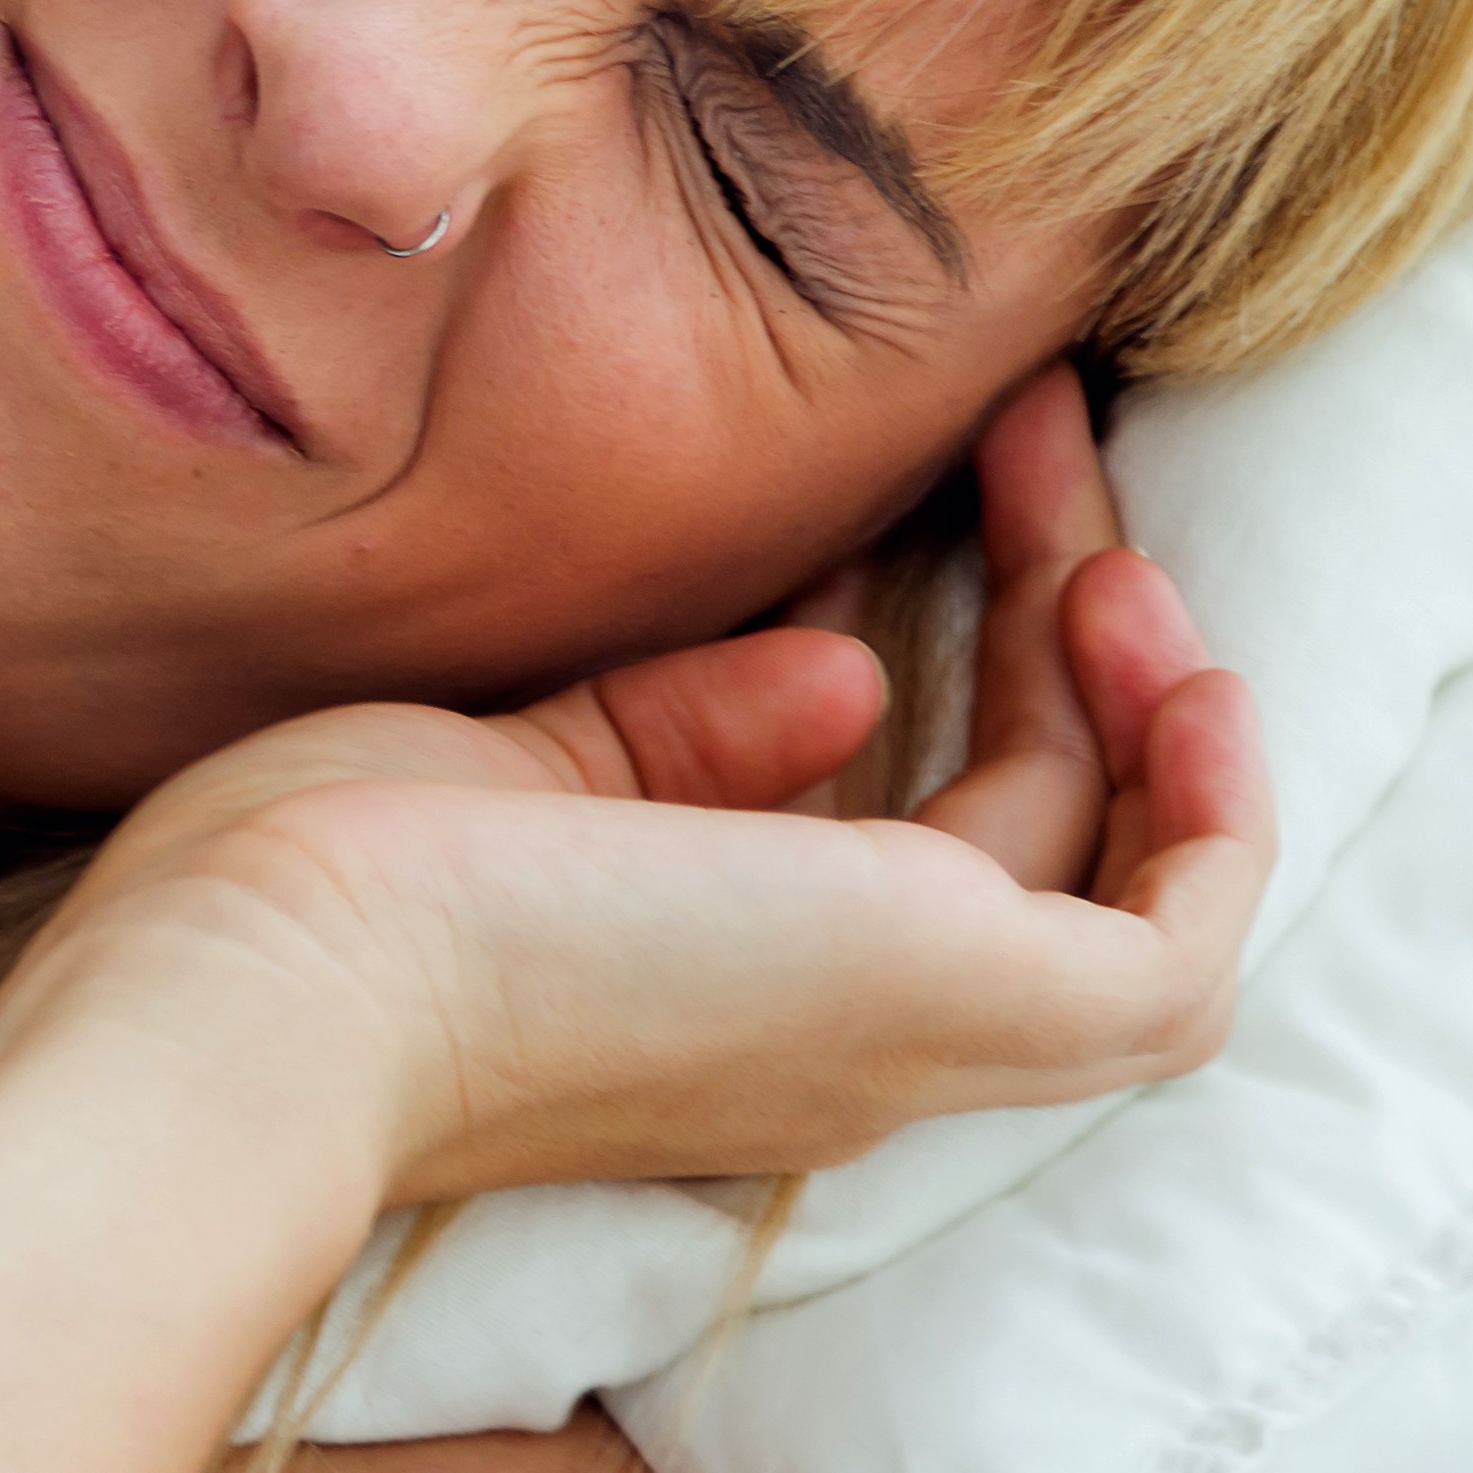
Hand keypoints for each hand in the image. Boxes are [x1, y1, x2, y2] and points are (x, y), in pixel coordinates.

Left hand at [0, 373, 1273, 1204]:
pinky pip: (1174, 956)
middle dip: (1058, 621)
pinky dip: (1214, 819)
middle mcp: (846, 1041)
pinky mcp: (962, 1001)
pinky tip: (1175, 658)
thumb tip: (855, 669)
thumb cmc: (310, 895)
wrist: (258, 990)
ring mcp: (913, 1032)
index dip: (952, 663)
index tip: (924, 497)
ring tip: (1100, 519)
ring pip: (1109, 868)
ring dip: (1136, 686)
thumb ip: (679, 730)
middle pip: (1032, 830)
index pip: (908, 843)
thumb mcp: (516, 772)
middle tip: (1037, 430)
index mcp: (724, 991)